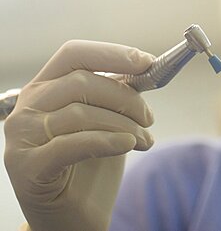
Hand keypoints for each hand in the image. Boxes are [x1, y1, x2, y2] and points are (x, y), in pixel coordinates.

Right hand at [4, 40, 154, 230]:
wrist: (75, 215)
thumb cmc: (92, 166)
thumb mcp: (107, 122)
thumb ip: (116, 97)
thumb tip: (143, 71)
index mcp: (46, 89)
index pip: (75, 54)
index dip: (112, 54)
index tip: (147, 62)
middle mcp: (28, 106)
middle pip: (83, 82)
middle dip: (127, 99)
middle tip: (150, 119)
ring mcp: (22, 137)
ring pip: (82, 113)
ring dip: (126, 125)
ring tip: (146, 140)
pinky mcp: (27, 167)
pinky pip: (75, 143)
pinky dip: (108, 141)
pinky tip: (129, 144)